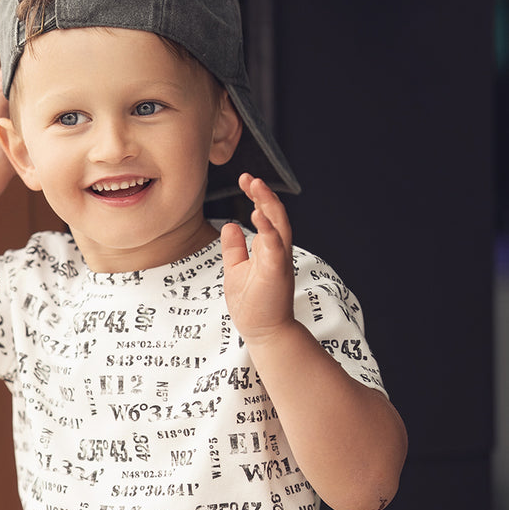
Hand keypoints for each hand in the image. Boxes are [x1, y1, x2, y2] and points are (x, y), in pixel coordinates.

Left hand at [220, 173, 295, 342]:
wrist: (263, 331)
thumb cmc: (252, 304)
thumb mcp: (235, 269)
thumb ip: (234, 248)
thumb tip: (230, 225)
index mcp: (267, 248)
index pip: (265, 214)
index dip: (256, 196)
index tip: (245, 180)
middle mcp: (276, 250)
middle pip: (274, 214)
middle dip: (262, 193)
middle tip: (248, 177)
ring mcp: (278, 259)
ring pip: (278, 224)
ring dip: (268, 204)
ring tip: (256, 186)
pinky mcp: (277, 271)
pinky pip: (275, 245)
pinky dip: (268, 229)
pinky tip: (257, 214)